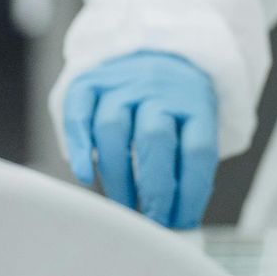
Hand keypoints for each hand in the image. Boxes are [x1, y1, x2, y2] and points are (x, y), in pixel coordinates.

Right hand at [61, 52, 218, 229]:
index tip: (181, 223)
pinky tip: (85, 175)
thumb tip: (181, 223)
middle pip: (155, 138)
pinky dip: (79, 146)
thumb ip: (190, 167)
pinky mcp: (89, 83)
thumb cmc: (177, 106)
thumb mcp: (198, 125)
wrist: (157, 52)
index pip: (197, 151)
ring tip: (124, 207)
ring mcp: (122, 83)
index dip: (190, 192)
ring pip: (113, 129)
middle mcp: (158, 88)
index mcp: (195, 101)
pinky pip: (79, 114)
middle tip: (152, 221)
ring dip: (117, 176)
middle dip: (154, 189)